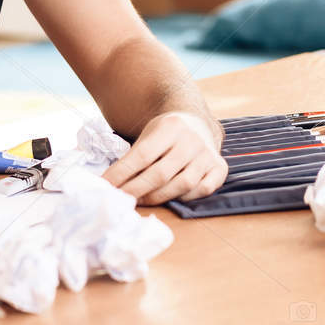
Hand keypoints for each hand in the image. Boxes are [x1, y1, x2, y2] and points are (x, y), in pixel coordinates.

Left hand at [101, 111, 225, 204]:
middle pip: (160, 173)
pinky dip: (185, 198)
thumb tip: (111, 184)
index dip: (122, 173)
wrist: (196, 124)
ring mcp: (208, 154)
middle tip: (120, 199)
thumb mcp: (149, 134)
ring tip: (140, 201)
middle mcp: (192, 140)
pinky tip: (170, 198)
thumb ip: (134, 156)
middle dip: (136, 190)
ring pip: (182, 185)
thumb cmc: (166, 134)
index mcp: (171, 126)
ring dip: (157, 197)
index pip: (142, 155)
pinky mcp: (220, 168)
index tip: (105, 186)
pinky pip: (202, 190)